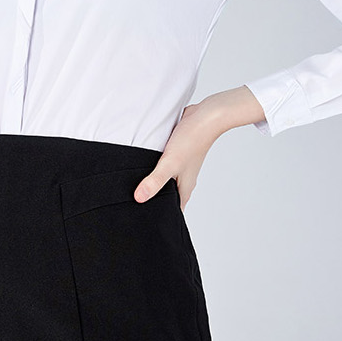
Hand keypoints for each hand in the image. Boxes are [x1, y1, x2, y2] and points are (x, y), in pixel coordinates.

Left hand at [136, 89, 264, 207]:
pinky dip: (156, 169)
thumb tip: (139, 198)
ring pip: (165, 182)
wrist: (206, 116)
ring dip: (154, 185)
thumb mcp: (170, 163)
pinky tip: (145, 167)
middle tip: (136, 210)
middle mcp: (182, 181)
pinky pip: (164, 167)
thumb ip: (154, 181)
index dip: (160, 219)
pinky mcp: (176, 155)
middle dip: (154, 203)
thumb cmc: (192, 140)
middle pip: (167, 198)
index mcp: (183, 190)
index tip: (146, 225)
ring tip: (136, 190)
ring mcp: (180, 168)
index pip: (172, 213)